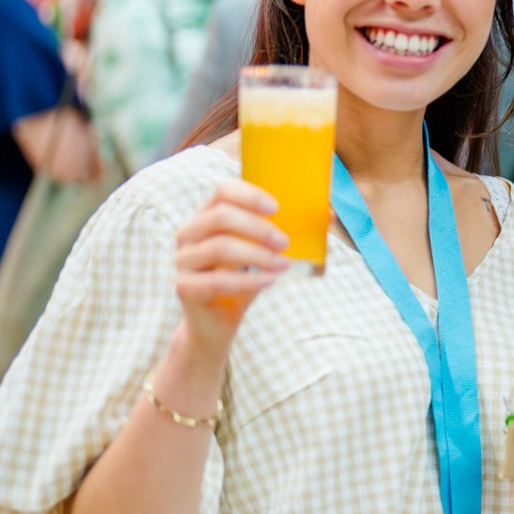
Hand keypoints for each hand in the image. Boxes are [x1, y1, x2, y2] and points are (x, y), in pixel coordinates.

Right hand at [174, 179, 289, 356]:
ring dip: (257, 254)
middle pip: (220, 217)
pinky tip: (269, 281)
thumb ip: (287, 233)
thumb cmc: (244, 279)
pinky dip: (248, 280)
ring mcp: (183, 260)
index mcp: (207, 216)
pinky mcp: (184, 287)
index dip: (249, 195)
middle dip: (258, 227)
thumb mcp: (264, 253)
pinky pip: (216, 280)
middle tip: (286, 241)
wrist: (217, 322)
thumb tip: (330, 215)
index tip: (277, 208)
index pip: (222, 191)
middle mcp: (189, 233)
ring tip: (284, 264)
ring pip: (219, 247)